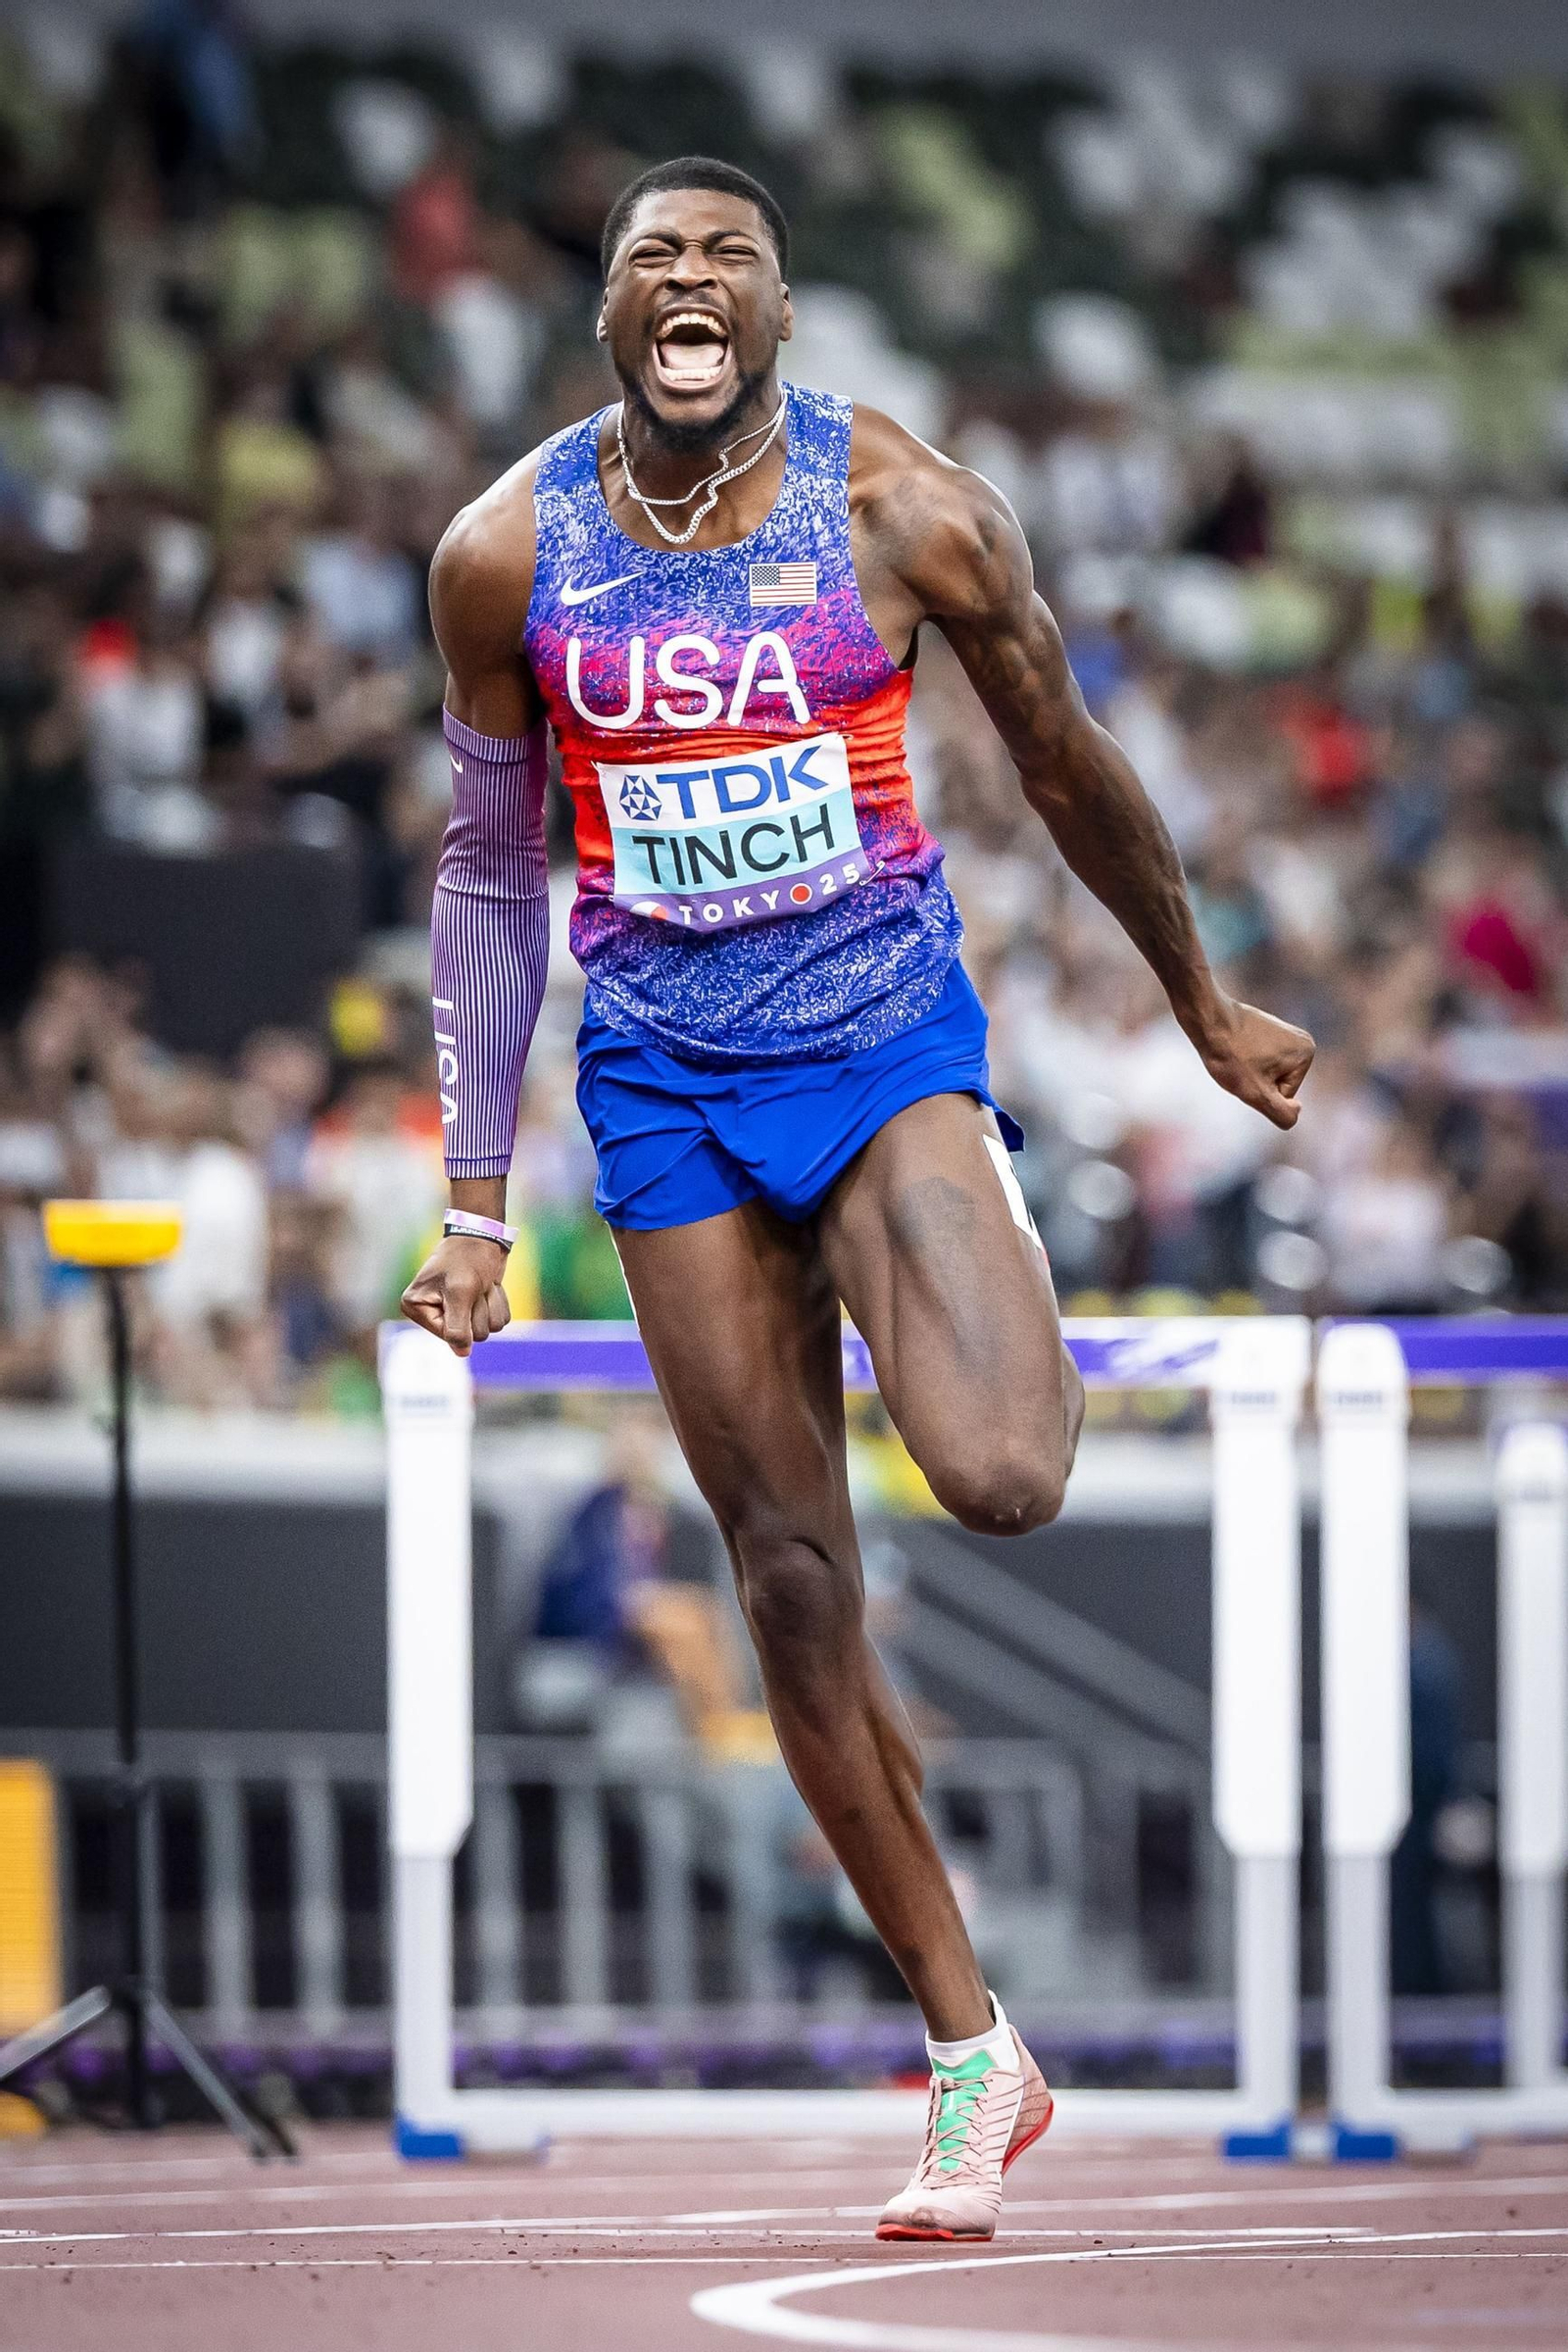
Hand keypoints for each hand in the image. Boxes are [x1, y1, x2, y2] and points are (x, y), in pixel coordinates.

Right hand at [400, 1236, 511, 1356]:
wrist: (483, 1235)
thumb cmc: (466, 1258)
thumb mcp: (460, 1293)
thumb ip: (457, 1328)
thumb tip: (462, 1353)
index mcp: (416, 1307)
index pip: (448, 1335)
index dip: (463, 1317)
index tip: (461, 1292)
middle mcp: (433, 1312)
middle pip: (470, 1336)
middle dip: (478, 1310)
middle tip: (473, 1285)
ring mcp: (456, 1312)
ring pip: (487, 1330)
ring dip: (490, 1305)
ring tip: (481, 1283)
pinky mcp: (475, 1308)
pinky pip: (497, 1321)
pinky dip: (498, 1303)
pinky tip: (489, 1285)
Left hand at [1192, 997, 1315, 1130]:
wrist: (1208, 1019)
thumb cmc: (1231, 1055)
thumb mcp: (1257, 1094)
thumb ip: (1282, 1112)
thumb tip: (1297, 1111)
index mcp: (1307, 1054)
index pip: (1285, 1096)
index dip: (1261, 1091)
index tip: (1248, 1071)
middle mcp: (1302, 1040)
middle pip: (1278, 1084)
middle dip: (1256, 1082)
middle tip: (1240, 1064)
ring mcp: (1285, 1033)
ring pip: (1266, 1072)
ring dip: (1248, 1072)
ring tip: (1236, 1056)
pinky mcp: (1268, 1029)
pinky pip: (1258, 1059)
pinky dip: (1244, 1060)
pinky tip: (1234, 1048)